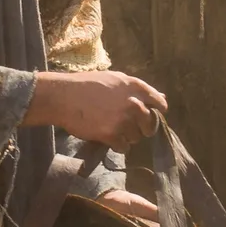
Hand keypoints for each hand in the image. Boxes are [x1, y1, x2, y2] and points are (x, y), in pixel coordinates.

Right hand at [25, 67, 167, 150]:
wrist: (63, 97)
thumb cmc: (87, 85)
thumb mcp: (115, 79)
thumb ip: (138, 89)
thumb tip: (162, 98)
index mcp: (135, 86)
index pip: (159, 103)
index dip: (156, 112)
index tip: (149, 116)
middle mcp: (133, 103)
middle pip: (149, 124)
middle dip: (141, 128)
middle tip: (128, 126)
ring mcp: (123, 120)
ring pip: (136, 137)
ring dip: (126, 137)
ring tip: (112, 129)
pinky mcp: (112, 134)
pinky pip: (124, 147)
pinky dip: (117, 146)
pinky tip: (108, 138)